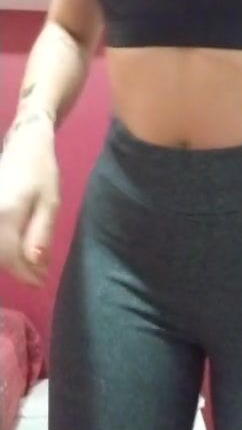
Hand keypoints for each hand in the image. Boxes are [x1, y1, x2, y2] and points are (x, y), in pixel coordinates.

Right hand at [0, 114, 59, 285]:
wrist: (21, 147)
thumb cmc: (40, 173)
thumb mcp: (49, 204)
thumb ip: (40, 234)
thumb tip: (34, 264)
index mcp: (4, 215)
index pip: (10, 258)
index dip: (25, 275)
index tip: (41, 282)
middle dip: (17, 268)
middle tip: (37, 271)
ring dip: (8, 258)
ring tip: (29, 259)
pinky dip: (3, 247)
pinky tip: (16, 246)